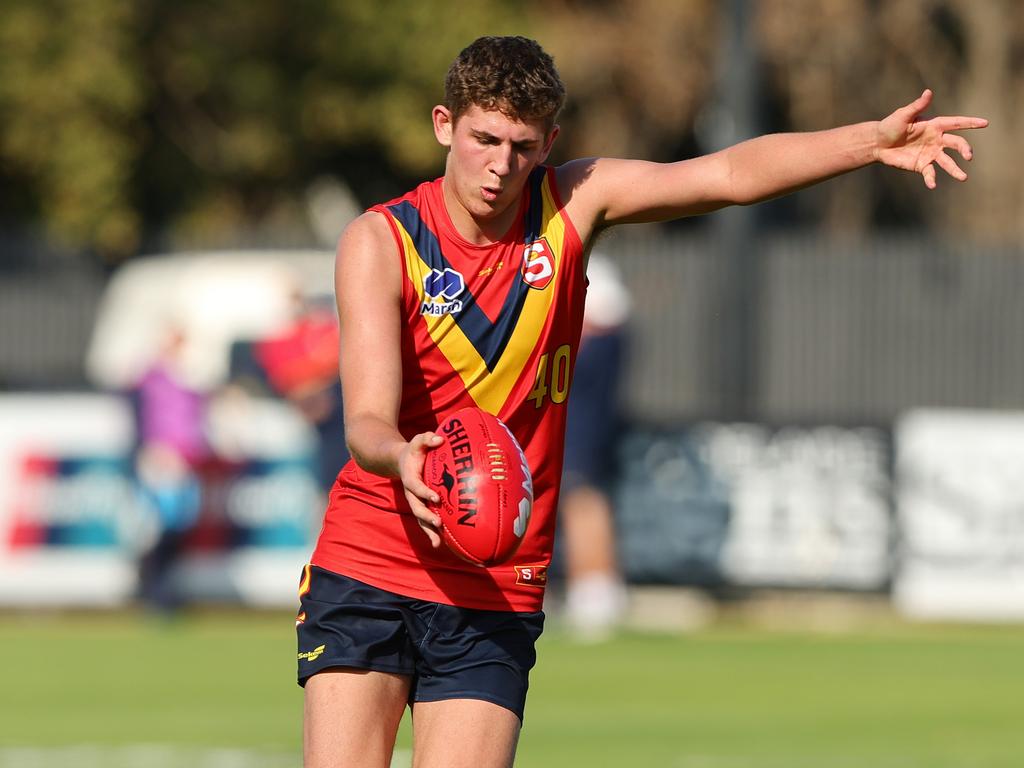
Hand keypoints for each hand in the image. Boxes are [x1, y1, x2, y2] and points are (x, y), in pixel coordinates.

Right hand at [397, 432, 444, 547]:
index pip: (416, 487)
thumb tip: (440, 439)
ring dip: (428, 531)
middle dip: (427, 516)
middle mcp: (411, 492)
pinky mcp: (420, 505)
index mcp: (410, 478)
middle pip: (417, 507)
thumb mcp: (417, 440)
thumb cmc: (413, 450)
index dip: (425, 492)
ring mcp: (415, 501)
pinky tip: (441, 543)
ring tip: (438, 543)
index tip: (436, 497)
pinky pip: (425, 521)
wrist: (400, 460)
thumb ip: (427, 438)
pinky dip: (431, 532)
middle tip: (438, 523)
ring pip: (420, 519)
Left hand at [875, 89, 987, 188]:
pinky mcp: (921, 165)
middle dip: (964, 149)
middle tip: (969, 156)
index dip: (971, 123)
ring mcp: (930, 154)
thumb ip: (917, 106)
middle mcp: (936, 140)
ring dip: (955, 170)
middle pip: (956, 144)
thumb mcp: (903, 115)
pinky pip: (930, 173)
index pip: (956, 123)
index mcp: (935, 125)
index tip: (985, 123)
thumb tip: (928, 92)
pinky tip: (932, 185)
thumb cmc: (890, 126)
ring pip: (947, 162)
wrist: (877, 144)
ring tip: (963, 178)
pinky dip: (931, 179)